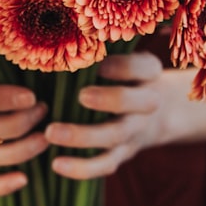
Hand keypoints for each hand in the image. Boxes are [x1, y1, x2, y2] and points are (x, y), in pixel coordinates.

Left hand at [45, 51, 165, 179]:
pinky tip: (56, 165)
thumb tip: (59, 37)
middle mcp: (147, 103)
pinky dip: (82, 168)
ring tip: (51, 133)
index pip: (143, 69)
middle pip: (132, 104)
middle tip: (81, 96)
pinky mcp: (122, 154)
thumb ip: (102, 49)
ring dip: (83, 136)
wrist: (154, 113)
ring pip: (114, 137)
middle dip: (109, 100)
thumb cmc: (123, 74)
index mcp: (148, 73)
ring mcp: (135, 131)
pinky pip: (105, 165)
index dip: (122, 67)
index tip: (98, 63)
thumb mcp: (125, 56)